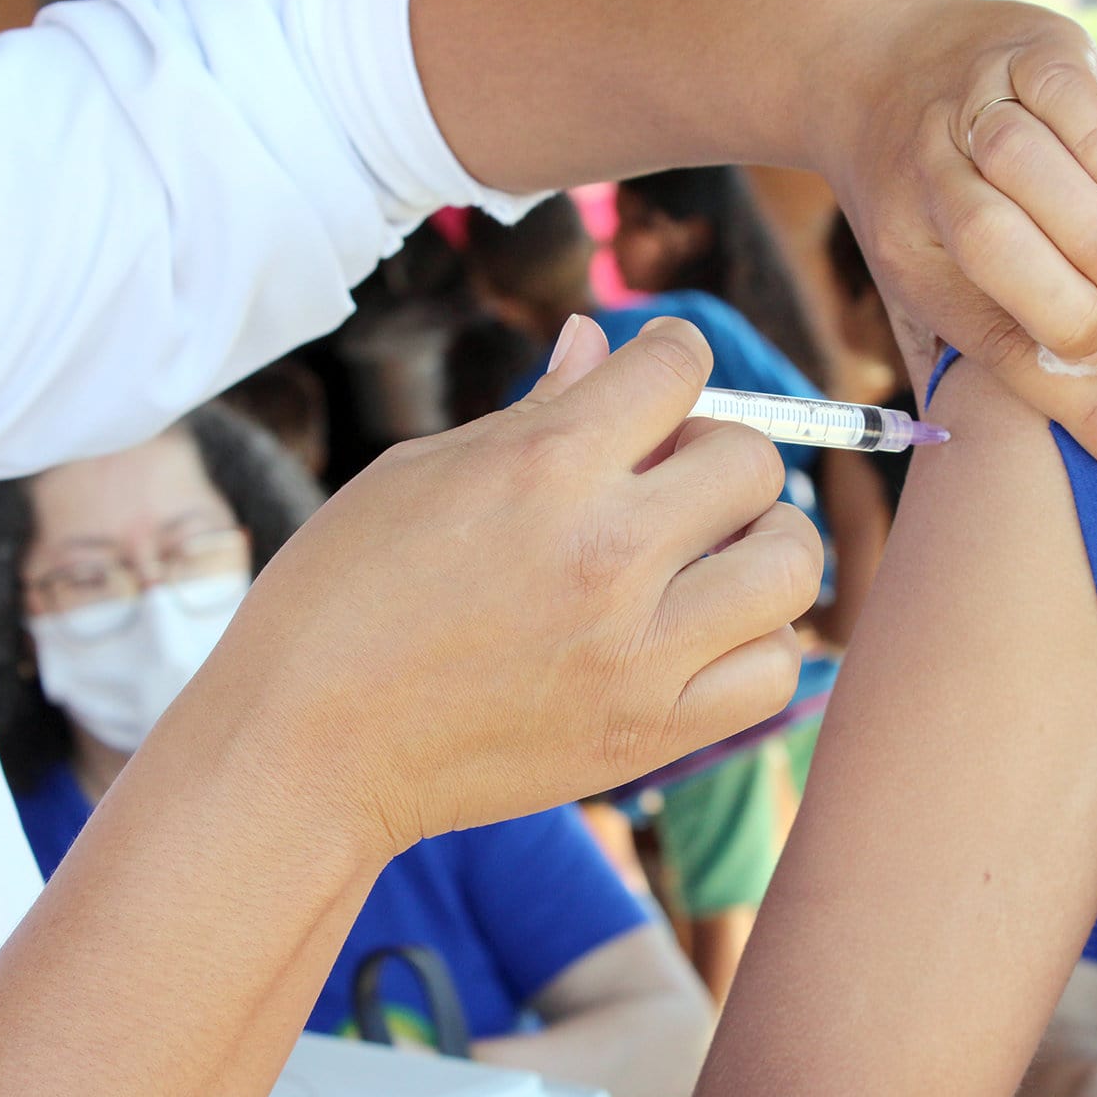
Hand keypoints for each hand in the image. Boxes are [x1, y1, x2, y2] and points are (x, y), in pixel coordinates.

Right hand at [196, 317, 823, 851]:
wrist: (305, 751)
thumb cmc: (339, 599)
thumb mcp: (419, 474)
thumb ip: (533, 411)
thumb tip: (597, 344)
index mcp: (544, 467)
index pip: (677, 368)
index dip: (673, 355)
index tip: (661, 372)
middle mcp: (609, 552)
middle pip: (751, 463)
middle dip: (715, 452)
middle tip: (668, 479)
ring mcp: (640, 651)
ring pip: (792, 564)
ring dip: (762, 543)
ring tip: (709, 555)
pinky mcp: (652, 732)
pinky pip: (777, 670)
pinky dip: (759, 641)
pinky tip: (706, 630)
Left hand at [809, 0, 1096, 482]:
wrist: (872, 67)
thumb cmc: (922, 200)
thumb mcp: (925, 280)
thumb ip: (979, 356)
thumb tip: (1052, 466)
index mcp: (910, 257)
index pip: (987, 339)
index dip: (1066, 401)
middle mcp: (926, 182)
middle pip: (990, 249)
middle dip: (1072, 304)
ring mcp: (970, 108)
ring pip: (1024, 169)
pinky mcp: (1023, 48)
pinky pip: (1067, 101)